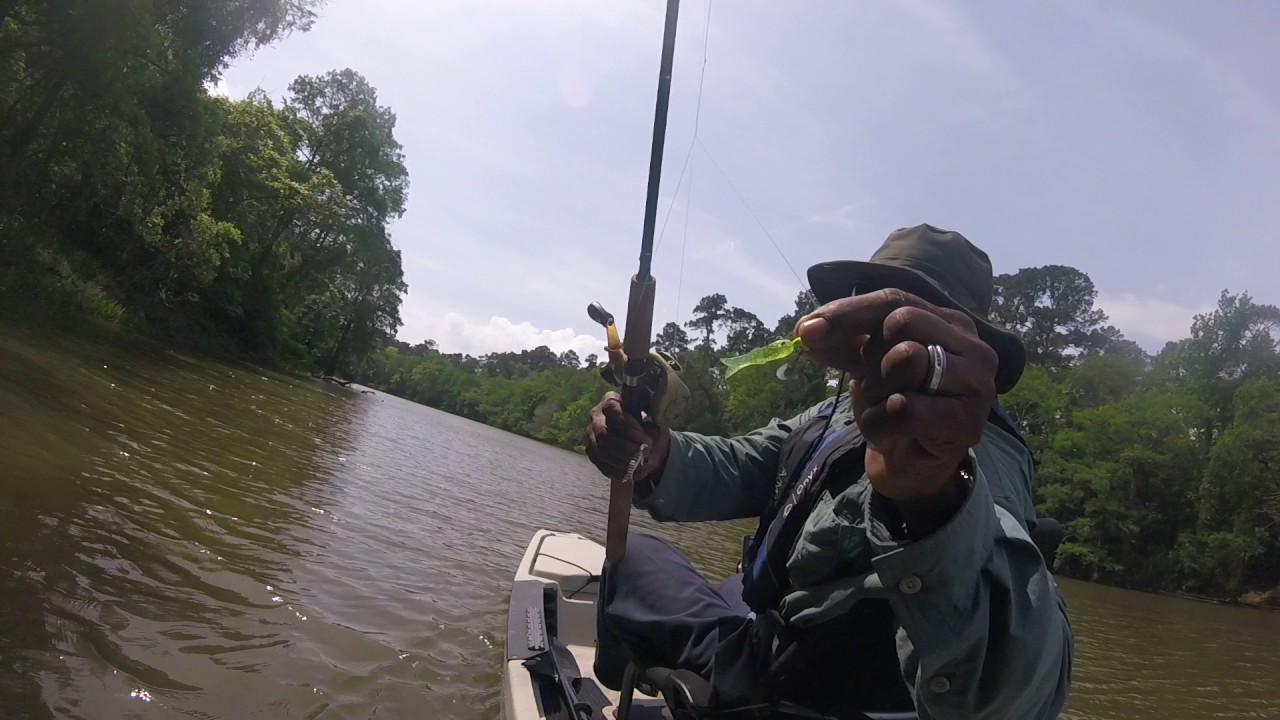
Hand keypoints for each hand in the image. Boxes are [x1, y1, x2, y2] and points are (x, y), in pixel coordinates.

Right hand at [585, 391, 670, 483]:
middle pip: (604, 433)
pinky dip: (617, 472)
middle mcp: (596, 416)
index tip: (645, 440)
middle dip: (625, 448)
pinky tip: (630, 474)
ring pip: (601, 451)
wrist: (643, 443)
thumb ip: (653, 422)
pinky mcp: (591, 452)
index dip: (629, 427)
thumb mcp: (655, 420)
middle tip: (643, 455)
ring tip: (639, 466)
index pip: (612, 409)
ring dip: (622, 461)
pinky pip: (600, 465)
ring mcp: (591, 435)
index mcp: (611, 400)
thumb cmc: (648, 426)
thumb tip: (652, 432)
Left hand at [796, 289, 997, 509]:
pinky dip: (879, 425)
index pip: (894, 300)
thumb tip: (807, 329)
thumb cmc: (892, 406)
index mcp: (948, 322)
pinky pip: (905, 409)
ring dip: (875, 391)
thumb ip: (841, 342)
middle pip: (902, 322)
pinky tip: (886, 434)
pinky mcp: (968, 423)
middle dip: (871, 357)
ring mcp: (977, 384)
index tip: (807, 330)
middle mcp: (972, 346)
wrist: (909, 465)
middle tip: (872, 386)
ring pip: (907, 359)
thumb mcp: (864, 365)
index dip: (848, 312)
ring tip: (882, 409)